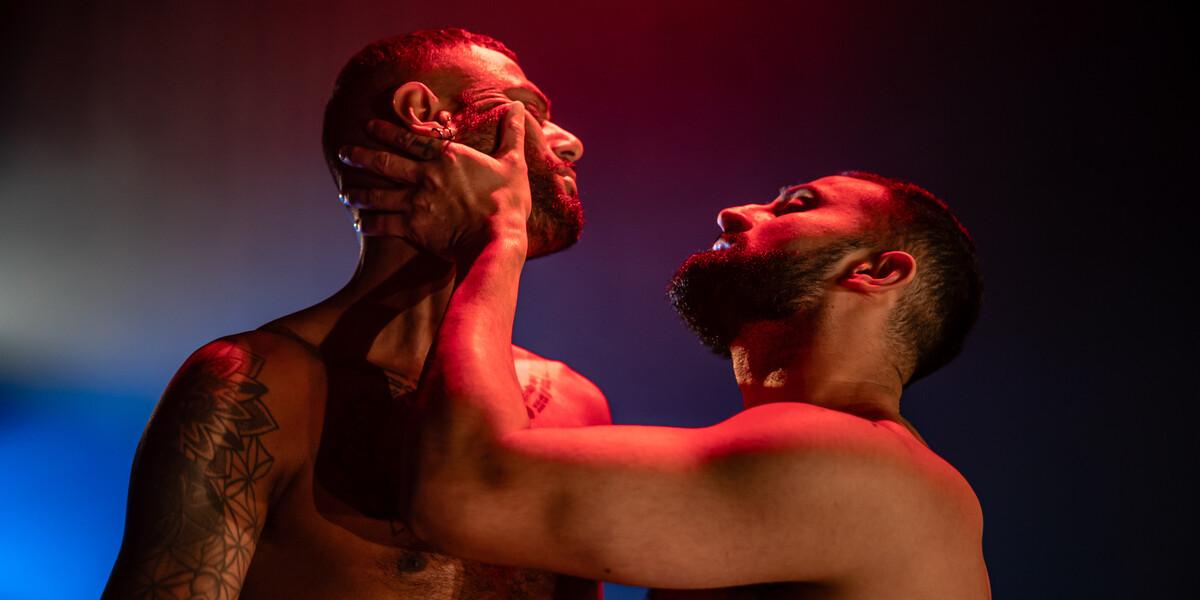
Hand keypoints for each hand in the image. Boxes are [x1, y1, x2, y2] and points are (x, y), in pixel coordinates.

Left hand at [338, 103, 531, 260]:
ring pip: (377, 195)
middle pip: (384, 163)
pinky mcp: (413, 228)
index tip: (367, 126)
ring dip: (358, 193)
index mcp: (446, 157)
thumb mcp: (513, 163)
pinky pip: (383, 225)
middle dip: (360, 156)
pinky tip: (360, 225)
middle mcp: (425, 176)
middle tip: (343, 153)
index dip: (385, 130)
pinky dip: (369, 224)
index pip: (409, 138)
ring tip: (344, 193)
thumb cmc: (508, 201)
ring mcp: (416, 202)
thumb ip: (512, 133)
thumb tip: (519, 107)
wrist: (498, 238)